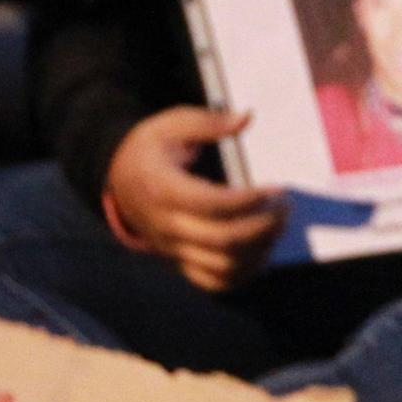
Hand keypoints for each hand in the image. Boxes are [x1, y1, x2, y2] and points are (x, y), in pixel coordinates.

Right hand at [102, 107, 285, 290]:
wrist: (117, 177)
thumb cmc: (150, 147)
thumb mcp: (171, 124)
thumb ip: (208, 122)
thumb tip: (245, 118)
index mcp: (163, 190)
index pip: (212, 205)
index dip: (250, 200)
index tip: (276, 189)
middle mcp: (166, 226)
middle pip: (222, 241)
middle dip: (263, 226)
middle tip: (284, 207)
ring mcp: (172, 248)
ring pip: (221, 267)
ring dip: (258, 251)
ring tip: (277, 226)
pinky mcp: (178, 260)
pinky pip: (213, 282)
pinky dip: (242, 275)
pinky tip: (262, 253)